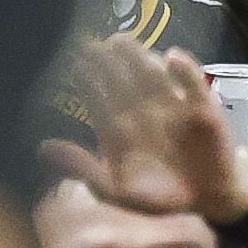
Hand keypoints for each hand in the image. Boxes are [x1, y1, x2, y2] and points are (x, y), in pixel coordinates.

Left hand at [40, 36, 247, 227]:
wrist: (206, 205)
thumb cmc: (158, 198)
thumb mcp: (115, 191)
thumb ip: (83, 169)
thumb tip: (42, 148)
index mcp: (119, 127)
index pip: (99, 97)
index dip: (86, 79)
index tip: (72, 61)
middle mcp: (143, 110)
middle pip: (123, 78)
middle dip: (107, 61)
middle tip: (93, 44)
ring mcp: (173, 106)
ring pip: (153, 75)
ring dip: (139, 57)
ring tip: (123, 43)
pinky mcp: (203, 109)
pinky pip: (194, 87)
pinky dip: (186, 72)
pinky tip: (173, 58)